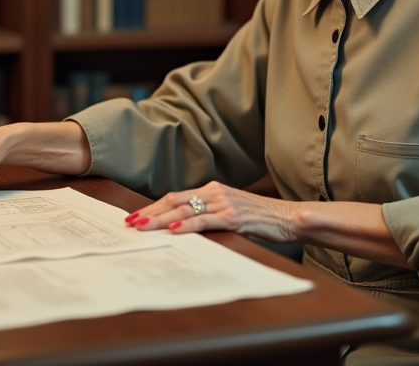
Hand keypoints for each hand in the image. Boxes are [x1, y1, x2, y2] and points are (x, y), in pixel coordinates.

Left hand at [124, 181, 300, 242]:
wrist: (288, 218)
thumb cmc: (260, 218)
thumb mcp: (230, 213)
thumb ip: (208, 214)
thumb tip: (182, 223)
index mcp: (212, 190)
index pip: (176, 196)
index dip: (154, 206)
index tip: (136, 215)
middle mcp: (215, 192)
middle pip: (175, 200)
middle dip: (150, 212)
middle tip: (129, 222)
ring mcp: (224, 203)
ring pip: (184, 210)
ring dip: (160, 219)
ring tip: (142, 226)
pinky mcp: (234, 216)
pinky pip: (205, 220)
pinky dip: (187, 225)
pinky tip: (173, 230)